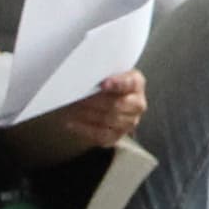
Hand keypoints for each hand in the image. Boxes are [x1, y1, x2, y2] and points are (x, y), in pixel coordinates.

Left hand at [16, 68, 147, 158]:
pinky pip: (101, 135)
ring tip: (72, 107)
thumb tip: (85, 74)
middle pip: (118, 104)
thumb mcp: (107, 72)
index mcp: (136, 83)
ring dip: (88, 113)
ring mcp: (129, 122)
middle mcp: (137, 104)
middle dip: (95, 100)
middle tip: (78, 96)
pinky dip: (84, 129)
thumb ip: (101, 72)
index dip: (117, 84)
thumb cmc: (105, 83)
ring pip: (109, 120)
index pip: (130, 83)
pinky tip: (71, 122)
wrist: (106, 100)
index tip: (103, 84)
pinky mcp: (117, 136)